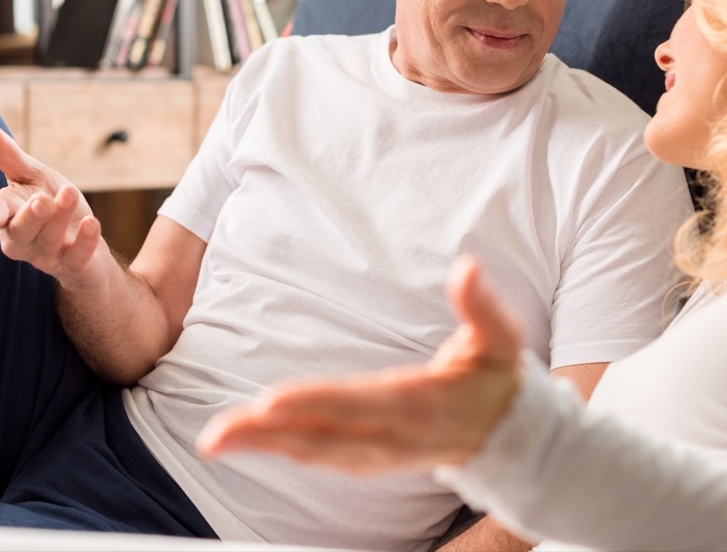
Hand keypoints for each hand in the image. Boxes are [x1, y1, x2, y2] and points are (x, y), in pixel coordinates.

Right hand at [0, 116, 103, 285]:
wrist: (84, 238)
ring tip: (69, 193)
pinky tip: (93, 223)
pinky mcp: (75, 265)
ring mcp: (49, 254)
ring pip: (49, 241)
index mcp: (10, 213)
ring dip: (59, 219)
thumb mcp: (30, 176)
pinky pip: (77, 258)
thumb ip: (4, 154)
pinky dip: (85, 242)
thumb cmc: (49, 204)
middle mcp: (24, 238)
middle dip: (31, 217)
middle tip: (42, 200)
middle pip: (21, 231)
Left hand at [197, 254, 523, 473]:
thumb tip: (467, 267)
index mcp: (422, 404)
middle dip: (267, 435)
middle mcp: (395, 437)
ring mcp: (381, 454)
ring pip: (314, 452)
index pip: (361, 404)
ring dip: (265, 447)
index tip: (271, 401)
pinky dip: (283, 450)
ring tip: (218, 439)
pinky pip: (320, 456)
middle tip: (215, 435)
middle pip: (323, 437)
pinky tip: (251, 441)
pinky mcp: (371, 459)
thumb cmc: (497, 377)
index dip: (316, 402)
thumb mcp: (502, 338)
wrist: (511, 436)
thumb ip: (483, 305)